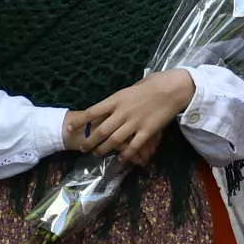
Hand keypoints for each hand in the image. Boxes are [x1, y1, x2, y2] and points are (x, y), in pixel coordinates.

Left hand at [69, 69, 193, 167]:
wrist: (173, 88)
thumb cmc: (153, 84)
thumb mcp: (132, 87)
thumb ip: (120, 99)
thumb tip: (110, 105)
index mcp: (117, 99)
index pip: (93, 111)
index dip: (80, 121)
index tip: (69, 127)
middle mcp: (123, 112)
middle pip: (101, 130)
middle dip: (90, 141)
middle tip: (83, 148)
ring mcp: (135, 122)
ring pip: (114, 140)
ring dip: (104, 149)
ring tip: (97, 154)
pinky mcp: (147, 131)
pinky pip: (133, 146)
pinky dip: (126, 154)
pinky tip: (121, 159)